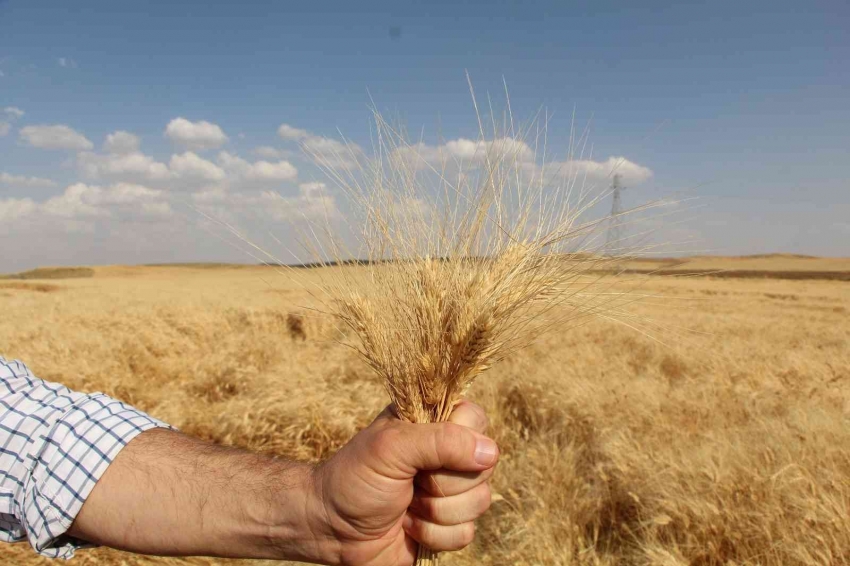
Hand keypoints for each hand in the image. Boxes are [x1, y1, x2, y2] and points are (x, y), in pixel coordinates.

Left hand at [312, 401, 498, 565]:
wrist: (330, 528)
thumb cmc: (354, 478)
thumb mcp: (392, 448)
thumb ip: (441, 441)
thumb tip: (490, 452)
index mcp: (432, 423)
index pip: (476, 420)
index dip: (459, 442)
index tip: (425, 454)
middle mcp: (446, 454)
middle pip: (484, 466)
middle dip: (442, 484)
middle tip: (410, 482)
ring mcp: (450, 491)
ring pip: (480, 502)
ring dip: (436, 512)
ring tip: (406, 505)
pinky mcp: (448, 525)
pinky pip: (466, 533)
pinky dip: (433, 535)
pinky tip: (408, 527)